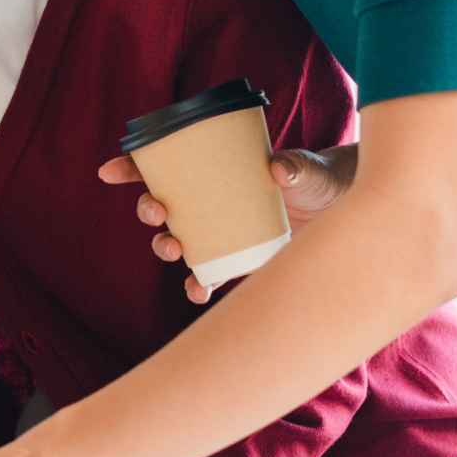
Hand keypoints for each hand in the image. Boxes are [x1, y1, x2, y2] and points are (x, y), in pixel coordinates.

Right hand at [96, 144, 357, 302]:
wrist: (346, 212)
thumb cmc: (321, 180)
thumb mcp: (309, 169)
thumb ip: (296, 167)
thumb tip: (278, 170)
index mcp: (216, 170)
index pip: (165, 165)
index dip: (132, 167)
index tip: (110, 172)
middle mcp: (212, 202)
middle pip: (163, 206)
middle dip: (149, 211)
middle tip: (158, 214)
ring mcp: (222, 234)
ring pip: (177, 242)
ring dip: (165, 247)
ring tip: (173, 250)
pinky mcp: (238, 263)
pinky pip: (206, 278)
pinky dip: (196, 287)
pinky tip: (199, 291)